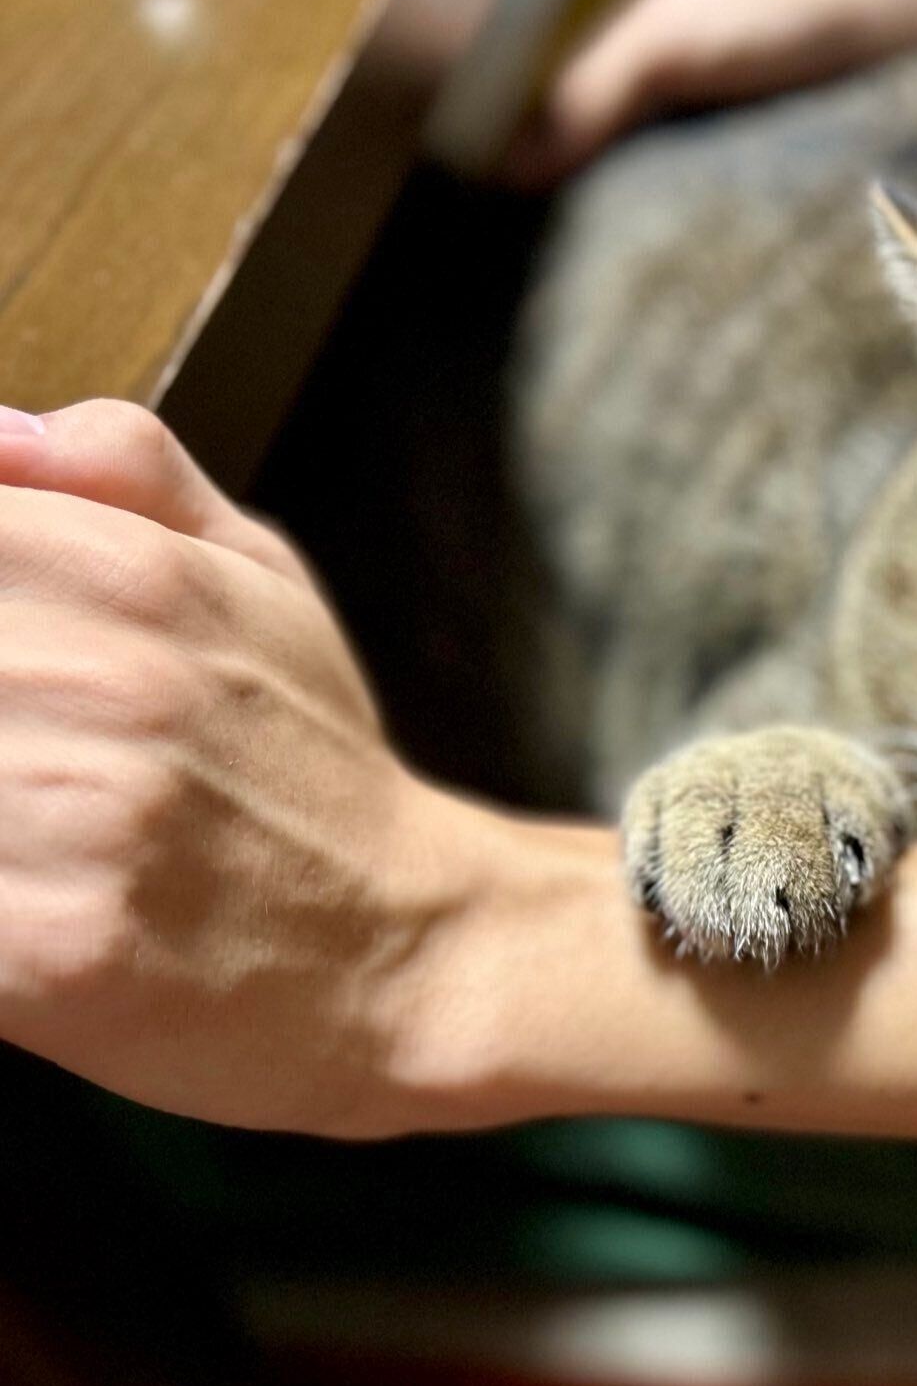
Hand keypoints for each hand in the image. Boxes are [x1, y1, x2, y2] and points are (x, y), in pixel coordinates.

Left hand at [0, 401, 480, 1135]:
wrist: (408, 949)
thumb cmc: (314, 771)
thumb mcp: (262, 581)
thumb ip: (126, 477)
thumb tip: (2, 432)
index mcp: (139, 578)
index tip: (18, 661)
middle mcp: (104, 683)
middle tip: (31, 742)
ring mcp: (80, 816)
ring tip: (30, 823)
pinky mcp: (53, 953)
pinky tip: (29, 894)